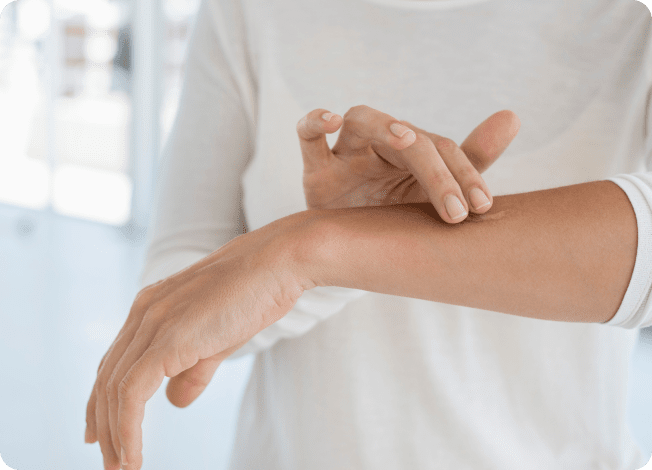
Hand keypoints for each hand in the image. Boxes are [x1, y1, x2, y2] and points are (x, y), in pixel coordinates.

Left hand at [83, 213, 312, 469]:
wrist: (278, 263)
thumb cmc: (255, 293)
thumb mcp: (219, 338)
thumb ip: (193, 368)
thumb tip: (174, 402)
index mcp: (152, 308)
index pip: (115, 363)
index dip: (103, 402)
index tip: (101, 435)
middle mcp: (143, 313)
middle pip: (106, 378)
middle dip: (103, 425)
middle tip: (111, 464)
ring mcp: (153, 323)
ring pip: (114, 390)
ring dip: (113, 435)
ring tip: (122, 468)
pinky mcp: (168, 338)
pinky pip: (132, 394)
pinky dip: (127, 429)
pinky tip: (133, 456)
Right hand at [296, 105, 519, 222]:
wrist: (353, 249)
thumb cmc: (395, 215)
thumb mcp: (436, 194)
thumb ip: (472, 158)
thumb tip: (512, 116)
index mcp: (414, 152)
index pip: (443, 150)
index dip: (464, 175)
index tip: (483, 208)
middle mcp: (382, 146)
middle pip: (409, 138)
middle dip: (436, 172)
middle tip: (455, 211)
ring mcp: (349, 154)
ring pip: (362, 120)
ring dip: (383, 125)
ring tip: (405, 140)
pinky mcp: (317, 169)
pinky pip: (308, 135)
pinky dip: (314, 122)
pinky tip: (330, 119)